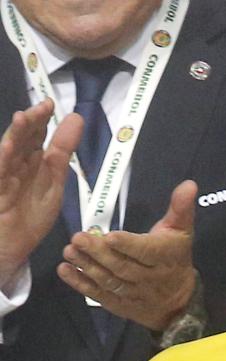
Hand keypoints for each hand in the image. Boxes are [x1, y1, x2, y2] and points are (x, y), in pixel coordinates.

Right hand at [0, 99, 81, 285]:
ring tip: (22, 118)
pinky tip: (8, 149)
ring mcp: (4, 178)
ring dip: (15, 136)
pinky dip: (4, 162)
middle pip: (22, 140)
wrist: (13, 248)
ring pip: (8, 153)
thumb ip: (62, 152)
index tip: (52, 105)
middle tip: (43, 108)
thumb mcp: (54, 181)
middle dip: (31, 123)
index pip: (36, 136)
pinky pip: (0, 175)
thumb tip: (76, 118)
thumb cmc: (30, 216)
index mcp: (30, 162)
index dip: (43, 120)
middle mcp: (15, 166)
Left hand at [57, 179, 197, 328]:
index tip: (109, 236)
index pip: (145, 252)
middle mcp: (149, 278)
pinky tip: (65, 271)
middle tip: (78, 238)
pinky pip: (100, 295)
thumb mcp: (182, 232)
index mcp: (165, 258)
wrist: (178, 302)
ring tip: (69, 252)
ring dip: (87, 267)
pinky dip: (81, 285)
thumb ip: (180, 208)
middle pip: (122, 267)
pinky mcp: (120, 305)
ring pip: (110, 281)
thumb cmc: (175, 258)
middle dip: (99, 254)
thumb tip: (189, 184)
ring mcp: (133, 294)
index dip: (128, 245)